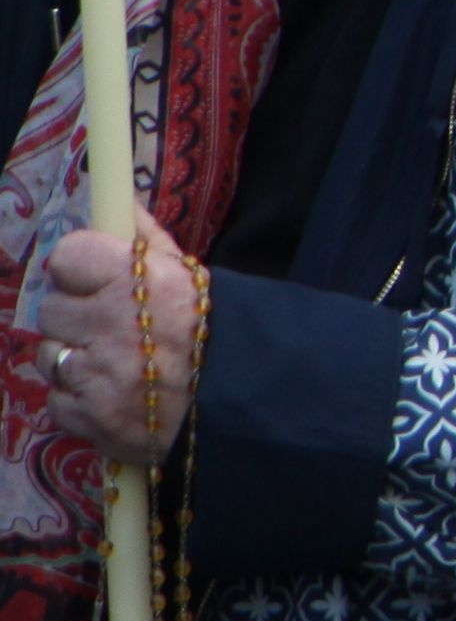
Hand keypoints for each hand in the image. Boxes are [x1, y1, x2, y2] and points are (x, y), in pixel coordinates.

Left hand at [33, 211, 206, 470]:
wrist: (241, 399)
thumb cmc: (209, 331)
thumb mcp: (188, 277)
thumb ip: (148, 242)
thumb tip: (124, 206)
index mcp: (137, 280)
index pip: (67, 256)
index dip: (76, 270)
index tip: (91, 282)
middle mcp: (113, 323)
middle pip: (51, 309)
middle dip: (75, 319)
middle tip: (107, 329)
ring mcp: (97, 373)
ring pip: (49, 355)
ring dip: (73, 361)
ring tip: (112, 366)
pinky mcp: (89, 414)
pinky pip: (58, 400)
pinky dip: (78, 402)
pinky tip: (110, 397)